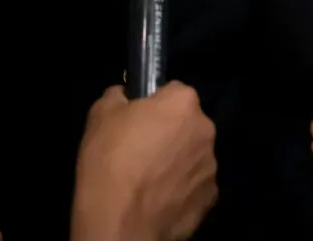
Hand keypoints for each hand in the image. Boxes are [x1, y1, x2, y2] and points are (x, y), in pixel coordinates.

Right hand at [72, 83, 217, 240]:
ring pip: (193, 156)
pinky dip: (180, 189)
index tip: (138, 120)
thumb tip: (125, 97)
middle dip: (169, 133)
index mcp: (183, 103)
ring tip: (148, 179)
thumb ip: (118, 97)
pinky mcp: (210, 199)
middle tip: (141, 150)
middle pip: (188, 124)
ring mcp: (211, 167)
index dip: (154, 104)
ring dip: (177, 162)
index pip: (173, 91)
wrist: (121, 222)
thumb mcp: (100, 114)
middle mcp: (206, 130)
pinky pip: (194, 185)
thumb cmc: (110, 160)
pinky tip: (157, 199)